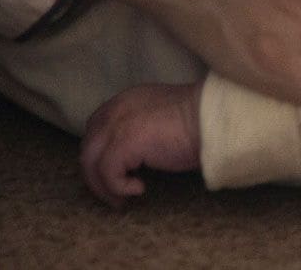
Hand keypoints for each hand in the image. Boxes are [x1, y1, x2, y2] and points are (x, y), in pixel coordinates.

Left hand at [82, 82, 201, 205]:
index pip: (95, 130)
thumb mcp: (161, 119)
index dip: (99, 155)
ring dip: (104, 187)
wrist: (211, 118)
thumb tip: (132, 160)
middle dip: (96, 176)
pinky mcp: (124, 143)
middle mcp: (116, 110)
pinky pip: (107, 173)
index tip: (113, 176)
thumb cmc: (198, 121)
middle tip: (114, 196)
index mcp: (125, 101)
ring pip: (90, 163)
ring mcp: (117, 125)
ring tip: (122, 200)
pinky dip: (119, 187)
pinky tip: (140, 189)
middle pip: (88, 148)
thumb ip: (141, 129)